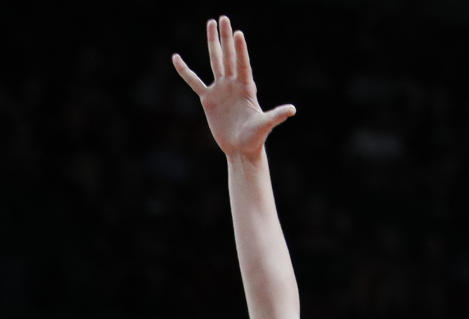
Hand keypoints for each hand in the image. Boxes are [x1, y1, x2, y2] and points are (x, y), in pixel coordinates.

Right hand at [173, 17, 294, 163]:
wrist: (241, 150)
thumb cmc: (255, 139)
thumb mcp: (264, 126)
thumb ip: (276, 116)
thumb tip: (292, 110)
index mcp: (246, 88)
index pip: (243, 65)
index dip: (241, 50)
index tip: (238, 33)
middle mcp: (233, 84)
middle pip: (229, 56)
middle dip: (226, 38)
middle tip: (223, 18)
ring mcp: (220, 89)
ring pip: (215, 61)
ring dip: (213, 43)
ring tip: (211, 24)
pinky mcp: (208, 99)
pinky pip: (194, 82)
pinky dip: (185, 71)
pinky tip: (176, 58)